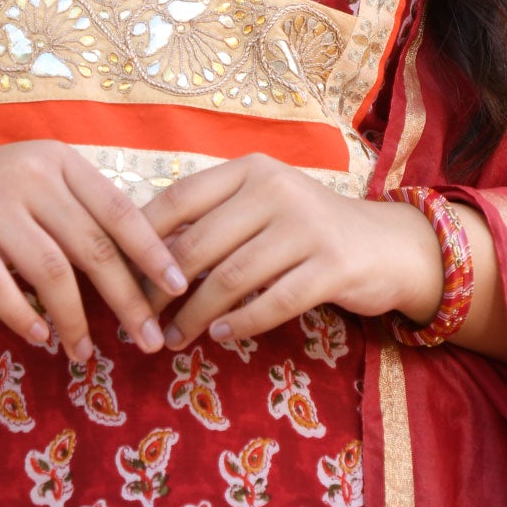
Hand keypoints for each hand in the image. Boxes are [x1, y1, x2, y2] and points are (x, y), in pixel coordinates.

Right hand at [0, 141, 187, 362]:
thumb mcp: (40, 184)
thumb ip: (82, 212)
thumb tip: (143, 266)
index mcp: (59, 162)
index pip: (118, 209)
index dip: (151, 251)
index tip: (178, 287)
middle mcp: (30, 177)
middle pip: (92, 246)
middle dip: (126, 298)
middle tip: (149, 338)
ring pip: (51, 271)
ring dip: (75, 319)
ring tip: (87, 352)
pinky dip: (25, 317)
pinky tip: (42, 338)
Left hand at [142, 154, 442, 346]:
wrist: (387, 245)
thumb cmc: (308, 228)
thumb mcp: (261, 207)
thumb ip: (213, 219)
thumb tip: (140, 250)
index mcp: (251, 169)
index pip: (180, 197)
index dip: (142, 237)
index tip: (119, 272)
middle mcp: (276, 189)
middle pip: (198, 243)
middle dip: (161, 287)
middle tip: (141, 318)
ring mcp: (306, 227)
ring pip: (231, 277)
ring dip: (195, 314)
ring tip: (175, 337)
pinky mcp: (332, 266)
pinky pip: (274, 302)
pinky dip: (241, 324)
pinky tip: (221, 336)